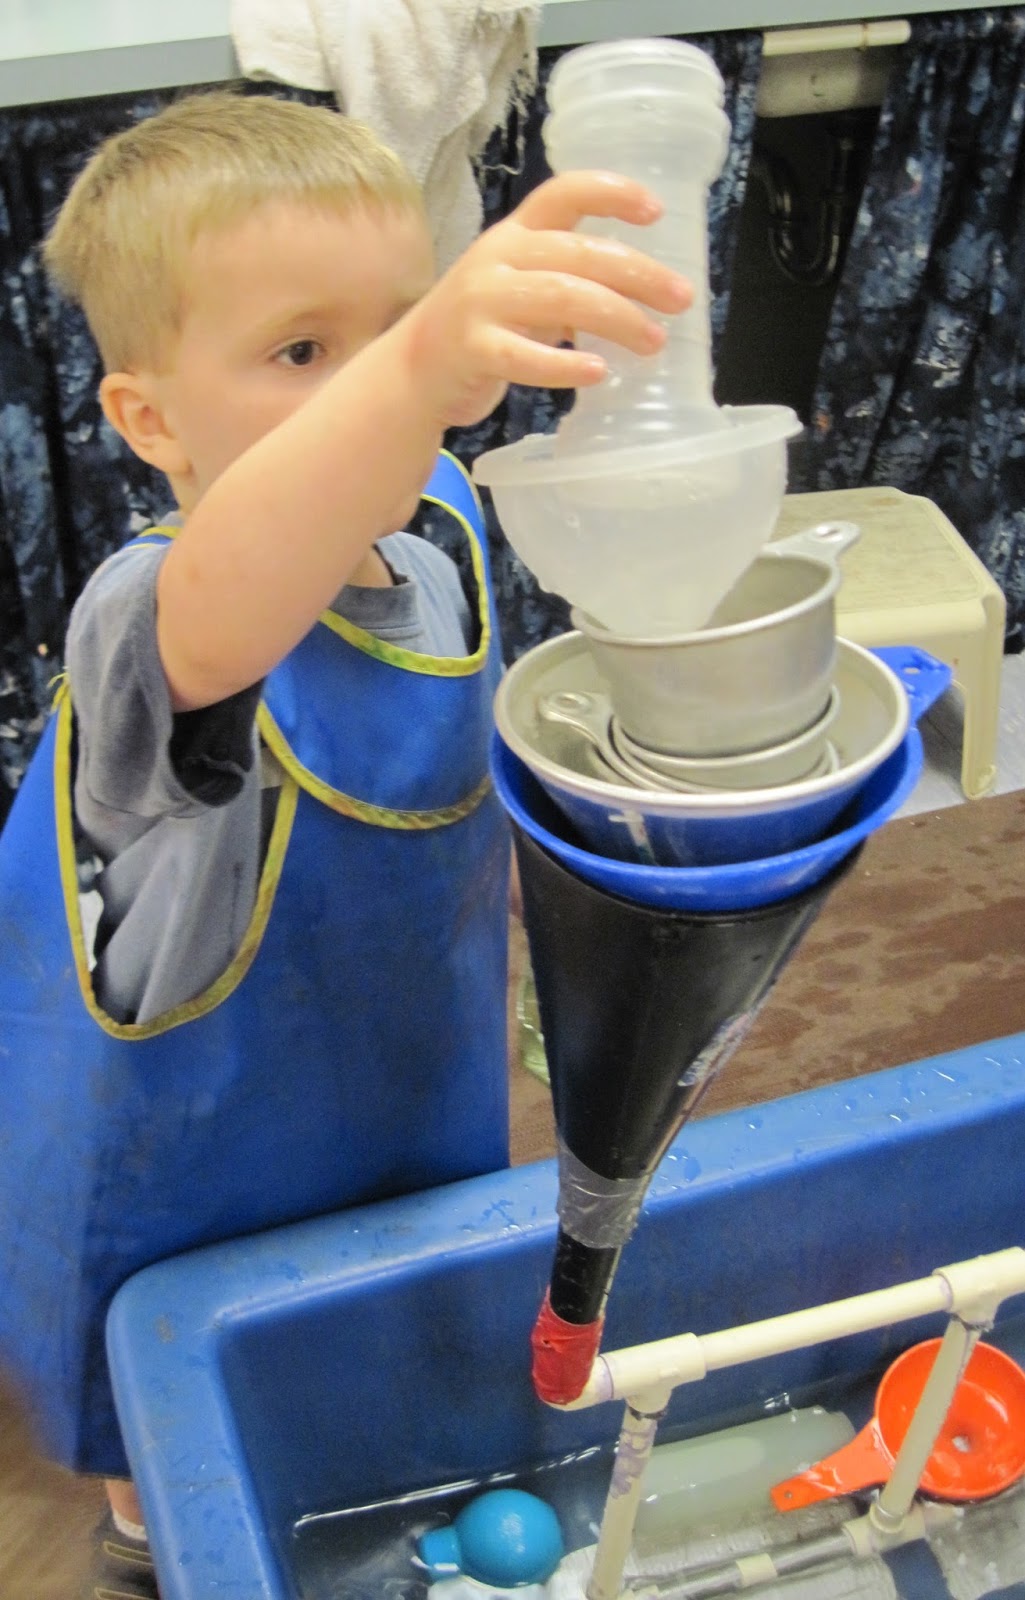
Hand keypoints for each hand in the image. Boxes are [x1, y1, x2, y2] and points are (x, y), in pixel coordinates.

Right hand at [396, 172, 693, 427]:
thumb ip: (568, 284)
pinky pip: (523, 355)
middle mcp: (498, 257)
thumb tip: (637, 300)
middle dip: (638, 274)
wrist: (412, 371)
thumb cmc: (480, 328)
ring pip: (561, 298)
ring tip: (652, 341)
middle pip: (579, 253)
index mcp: (514, 234)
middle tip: (681, 299)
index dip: (612, 193)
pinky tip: (597, 372)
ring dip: (616, 318)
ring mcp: (480, 301)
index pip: (564, 193)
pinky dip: (563, 365)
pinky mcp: (471, 348)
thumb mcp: (520, 290)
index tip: (656, 212)